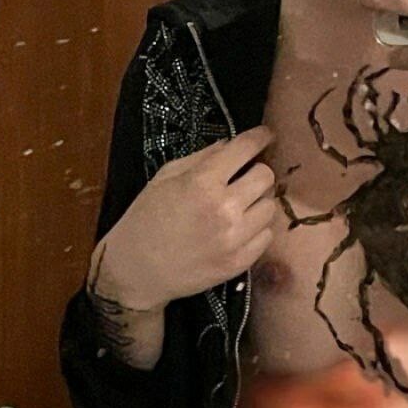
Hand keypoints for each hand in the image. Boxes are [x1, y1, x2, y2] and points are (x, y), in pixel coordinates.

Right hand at [92, 126, 277, 310]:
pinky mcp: (240, 262)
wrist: (136, 271)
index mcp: (202, 182)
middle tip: (245, 177)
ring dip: (258, 201)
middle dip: (257, 171)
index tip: (265, 136)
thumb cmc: (145, 219)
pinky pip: (266, 236)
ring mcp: (235, 238)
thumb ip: (201, 158)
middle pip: (266, 177)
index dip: (260, 137)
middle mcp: (225, 208)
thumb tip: (230, 144)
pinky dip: (256, 229)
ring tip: (240, 206)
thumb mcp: (165, 178)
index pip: (246, 149)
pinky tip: (239, 229)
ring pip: (270, 207)